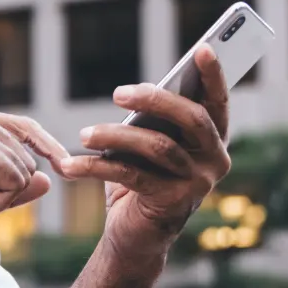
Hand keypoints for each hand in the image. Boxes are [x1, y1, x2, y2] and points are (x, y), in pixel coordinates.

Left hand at [57, 46, 231, 245]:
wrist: (136, 237)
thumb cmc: (143, 180)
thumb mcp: (151, 146)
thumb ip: (156, 121)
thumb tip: (139, 94)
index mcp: (214, 141)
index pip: (218, 103)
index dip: (214, 76)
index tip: (203, 49)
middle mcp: (214, 161)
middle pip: (191, 119)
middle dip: (154, 100)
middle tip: (119, 93)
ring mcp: (197, 184)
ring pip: (158, 146)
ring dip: (115, 136)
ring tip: (84, 134)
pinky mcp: (172, 203)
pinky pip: (131, 175)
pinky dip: (95, 167)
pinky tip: (70, 165)